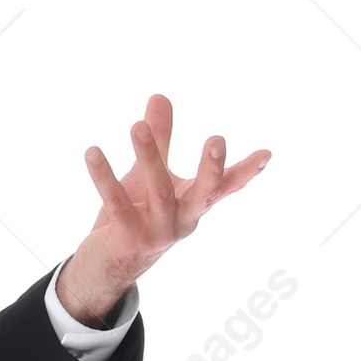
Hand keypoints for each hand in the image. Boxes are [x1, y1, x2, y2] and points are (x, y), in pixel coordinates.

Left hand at [54, 95, 270, 325]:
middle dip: (212, 168)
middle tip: (218, 140)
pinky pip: (117, 204)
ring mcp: (159, 232)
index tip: (267, 154)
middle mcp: (184, 219)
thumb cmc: (137, 215)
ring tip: (136, 126)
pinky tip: (92, 153)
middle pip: (204, 193)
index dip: (246, 172)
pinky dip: (104, 177)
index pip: (226, 186)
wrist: (108, 265)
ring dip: (148, 157)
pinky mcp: (130, 239)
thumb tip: (159, 95)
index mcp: (194, 203)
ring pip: (158, 191)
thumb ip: (159, 137)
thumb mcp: (150, 174)